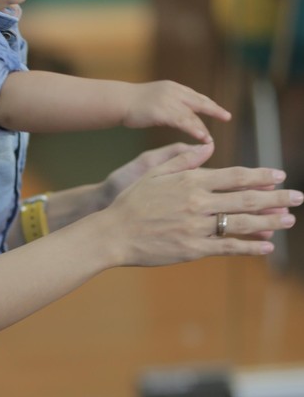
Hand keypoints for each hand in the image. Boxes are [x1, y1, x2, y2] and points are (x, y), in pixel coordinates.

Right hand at [106, 143, 301, 265]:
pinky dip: (250, 247)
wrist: (113, 232)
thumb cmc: (131, 201)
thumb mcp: (154, 172)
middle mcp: (198, 202)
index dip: (260, 176)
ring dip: (269, 221)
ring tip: (289, 220)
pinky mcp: (193, 249)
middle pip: (245, 199)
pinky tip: (267, 246)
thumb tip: (208, 147)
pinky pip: (228, 247)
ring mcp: (197, 227)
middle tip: (298, 197)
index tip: (279, 175)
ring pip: (241, 223)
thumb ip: (183, 159)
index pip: (234, 176)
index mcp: (191, 181)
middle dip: (276, 198)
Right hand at [123, 80, 231, 142]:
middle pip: (199, 101)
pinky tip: (200, 136)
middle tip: (227, 117)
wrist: (118, 101)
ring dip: (202, 126)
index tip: (220, 111)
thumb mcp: (155, 99)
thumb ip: (169, 105)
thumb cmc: (133, 103)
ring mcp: (168, 100)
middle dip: (214, 110)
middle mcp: (174, 91)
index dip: (209, 104)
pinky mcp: (162, 111)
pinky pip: (182, 121)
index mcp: (173, 88)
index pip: (196, 96)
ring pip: (191, 114)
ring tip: (209, 138)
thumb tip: (179, 115)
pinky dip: (193, 129)